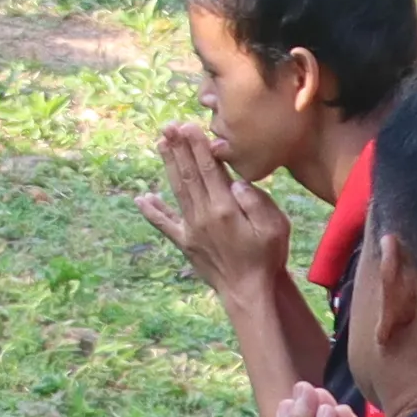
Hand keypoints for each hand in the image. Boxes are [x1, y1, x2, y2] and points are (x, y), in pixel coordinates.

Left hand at [137, 130, 299, 296]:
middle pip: (189, 175)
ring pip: (177, 190)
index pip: (209, 170)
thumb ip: (257, 202)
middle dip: (179, 148)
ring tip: (160, 144)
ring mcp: (191, 229)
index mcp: (226, 208)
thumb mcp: (275, 227)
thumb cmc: (267, 257)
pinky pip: (164, 224)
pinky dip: (152, 211)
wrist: (249, 291)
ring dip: (168, 166)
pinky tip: (141, 198)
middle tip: (168, 126)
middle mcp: (203, 215)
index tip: (188, 126)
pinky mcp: (185, 242)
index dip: (197, 147)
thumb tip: (236, 181)